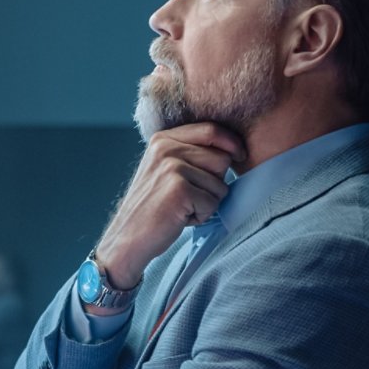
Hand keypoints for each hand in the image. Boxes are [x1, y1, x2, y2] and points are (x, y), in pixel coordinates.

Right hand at [93, 122, 246, 289]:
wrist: (127, 239)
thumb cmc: (153, 208)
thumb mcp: (165, 169)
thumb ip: (191, 153)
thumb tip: (233, 149)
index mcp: (162, 139)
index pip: (211, 130)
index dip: (232, 143)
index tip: (240, 156)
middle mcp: (165, 148)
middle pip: (222, 157)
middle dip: (216, 182)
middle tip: (190, 197)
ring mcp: (171, 167)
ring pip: (220, 183)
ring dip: (209, 202)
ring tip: (183, 208)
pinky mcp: (179, 189)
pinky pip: (213, 202)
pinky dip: (202, 216)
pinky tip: (180, 217)